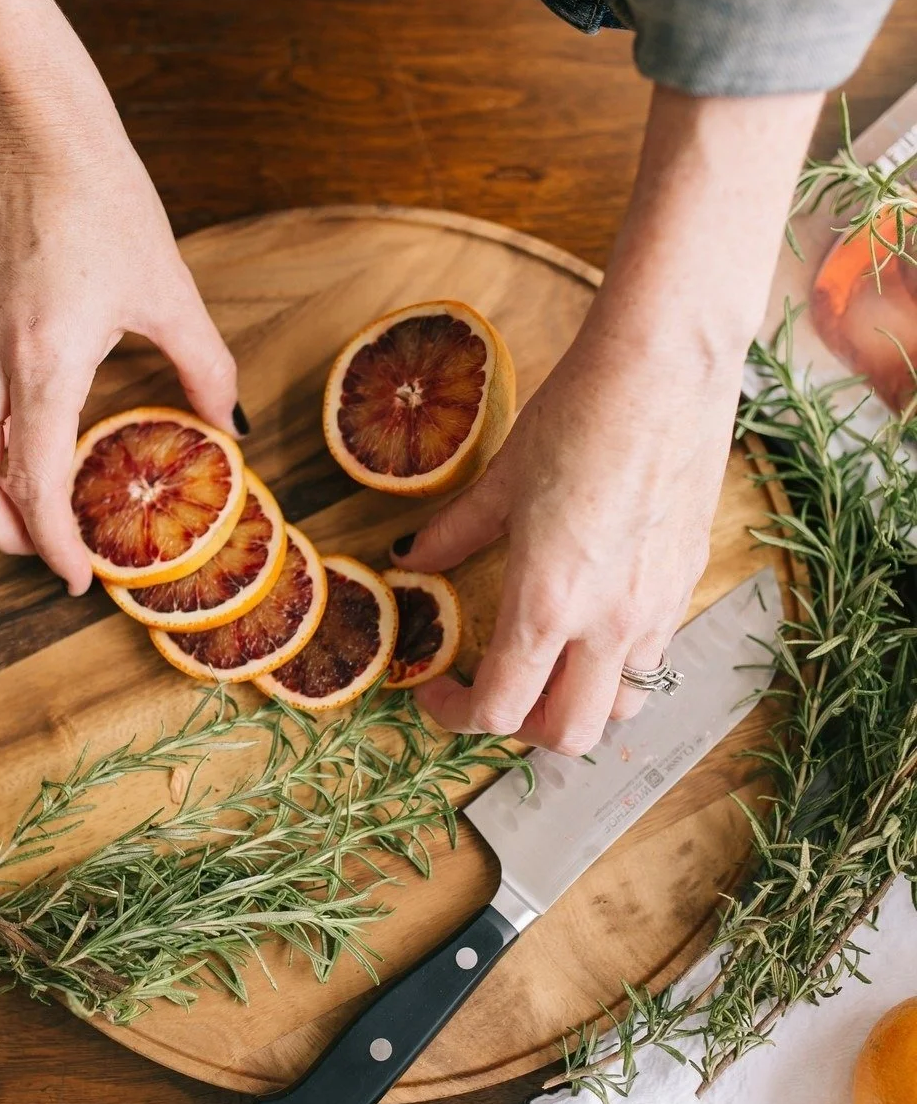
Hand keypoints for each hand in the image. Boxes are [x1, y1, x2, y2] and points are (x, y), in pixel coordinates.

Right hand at [0, 112, 238, 594]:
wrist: (33, 129)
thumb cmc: (102, 200)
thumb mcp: (170, 290)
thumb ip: (205, 366)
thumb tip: (232, 424)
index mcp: (44, 359)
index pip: (33, 483)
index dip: (55, 544)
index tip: (78, 578)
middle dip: (4, 536)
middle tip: (49, 553)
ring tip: (22, 512)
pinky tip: (0, 452)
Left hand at [392, 320, 737, 751]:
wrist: (667, 367)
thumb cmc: (579, 414)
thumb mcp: (505, 477)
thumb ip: (456, 531)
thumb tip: (413, 556)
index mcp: (548, 603)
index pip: (500, 709)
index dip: (456, 715)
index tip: (436, 690)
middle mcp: (609, 624)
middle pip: (570, 736)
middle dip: (523, 731)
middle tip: (494, 690)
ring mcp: (658, 608)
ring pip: (624, 705)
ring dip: (581, 701)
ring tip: (552, 662)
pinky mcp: (690, 581)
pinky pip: (655, 652)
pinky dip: (620, 660)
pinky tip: (598, 613)